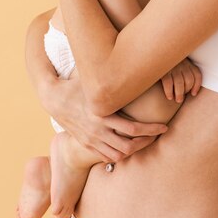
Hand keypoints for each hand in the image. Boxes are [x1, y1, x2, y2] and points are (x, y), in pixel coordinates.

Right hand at [49, 78, 167, 163]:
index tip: (164, 127)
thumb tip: (136, 60)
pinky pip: (106, 157)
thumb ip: (114, 75)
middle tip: (157, 135)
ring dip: (134, 150)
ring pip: (118, 155)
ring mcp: (91, 139)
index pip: (133, 128)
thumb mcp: (95, 79)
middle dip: (146, 142)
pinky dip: (119, 155)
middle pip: (129, 146)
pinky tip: (127, 146)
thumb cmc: (78, 84)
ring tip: (144, 141)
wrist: (53, 98)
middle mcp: (98, 130)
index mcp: (103, 114)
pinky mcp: (86, 143)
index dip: (151, 130)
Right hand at [161, 58, 201, 102]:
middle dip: (186, 91)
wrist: (156, 53)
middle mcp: (182, 63)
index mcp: (187, 62)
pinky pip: (168, 82)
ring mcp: (173, 66)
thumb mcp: (179, 62)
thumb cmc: (168, 61)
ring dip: (179, 94)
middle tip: (181, 98)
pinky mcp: (163, 69)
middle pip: (189, 80)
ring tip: (177, 100)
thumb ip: (184, 71)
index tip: (193, 94)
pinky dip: (169, 91)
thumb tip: (188, 88)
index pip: (197, 74)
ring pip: (180, 83)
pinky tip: (169, 96)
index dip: (197, 86)